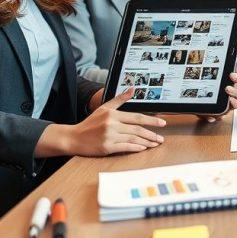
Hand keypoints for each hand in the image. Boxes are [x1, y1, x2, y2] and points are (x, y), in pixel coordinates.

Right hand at [48, 87, 166, 155]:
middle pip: (137, 129)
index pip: (137, 117)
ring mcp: (109, 136)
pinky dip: (136, 148)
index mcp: (113, 114)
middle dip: (152, 134)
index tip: (162, 123)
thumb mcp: (104, 108)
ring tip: (155, 144)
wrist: (74, 138)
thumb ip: (119, 99)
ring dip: (146, 142)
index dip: (151, 120)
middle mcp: (112, 124)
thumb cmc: (90, 123)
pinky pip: (125, 148)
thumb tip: (132, 89)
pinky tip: (143, 148)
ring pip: (133, 139)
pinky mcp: (107, 147)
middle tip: (161, 138)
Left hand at [199, 40, 236, 122]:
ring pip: (236, 106)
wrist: (203, 95)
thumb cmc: (218, 80)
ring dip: (233, 103)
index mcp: (235, 82)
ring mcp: (227, 104)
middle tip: (227, 87)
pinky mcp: (218, 113)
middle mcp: (233, 93)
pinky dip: (217, 117)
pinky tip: (212, 116)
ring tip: (227, 98)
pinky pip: (220, 117)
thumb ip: (235, 54)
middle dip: (236, 91)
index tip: (233, 75)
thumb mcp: (224, 66)